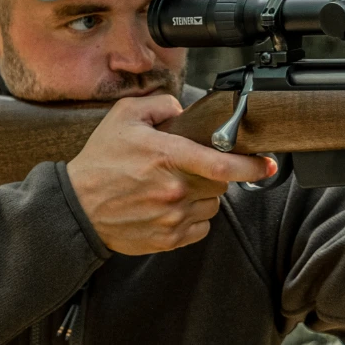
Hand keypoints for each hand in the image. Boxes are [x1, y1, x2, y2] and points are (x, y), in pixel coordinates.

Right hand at [67, 95, 273, 254]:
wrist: (77, 208)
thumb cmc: (100, 162)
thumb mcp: (124, 117)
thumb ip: (161, 105)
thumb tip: (185, 111)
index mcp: (167, 157)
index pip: (222, 163)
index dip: (252, 165)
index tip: (267, 164)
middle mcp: (174, 189)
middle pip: (221, 183)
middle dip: (216, 173)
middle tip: (193, 167)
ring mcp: (172, 217)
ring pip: (213, 206)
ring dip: (204, 196)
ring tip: (177, 187)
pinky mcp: (169, 239)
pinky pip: (201, 228)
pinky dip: (194, 218)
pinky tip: (173, 207)